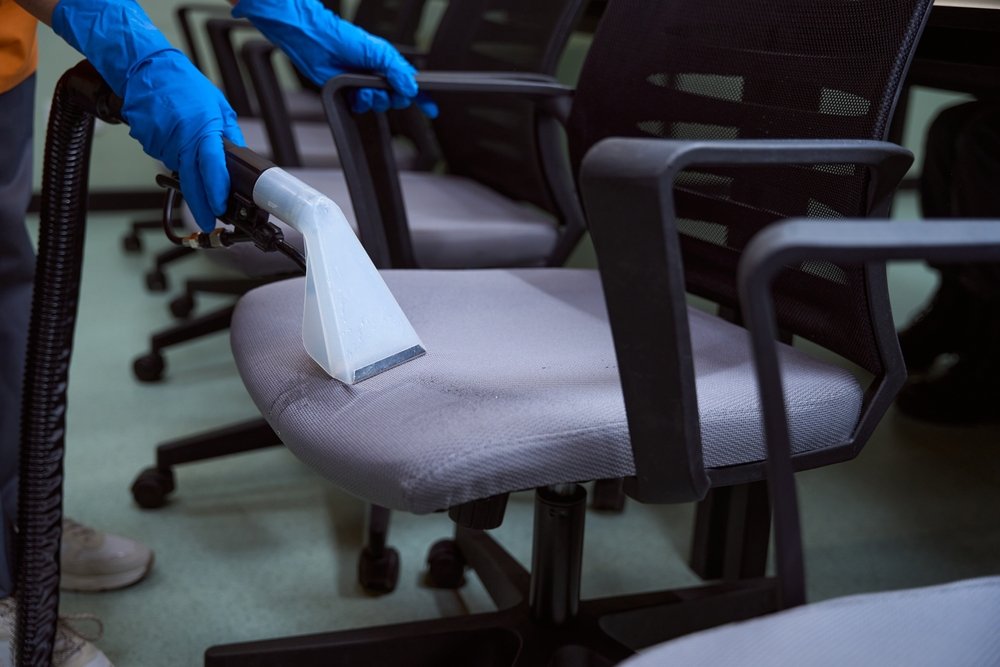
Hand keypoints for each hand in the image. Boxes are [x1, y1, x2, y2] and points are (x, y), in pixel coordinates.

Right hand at [123, 54, 245, 231]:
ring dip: (184, 166)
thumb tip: (239, 160)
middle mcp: (181, 137)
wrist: (147, 68)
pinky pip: (161, 155)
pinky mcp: (145, 139)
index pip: (213, 168)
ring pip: (176, 167)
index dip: (216, 191)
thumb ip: (229, 136)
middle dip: (200, 205)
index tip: (220, 208)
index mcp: (203, 129)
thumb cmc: (185, 85)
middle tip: (206, 219)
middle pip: (191, 181)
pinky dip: (169, 152)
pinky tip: (172, 134)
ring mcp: (160, 139)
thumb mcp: (219, 107)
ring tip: (185, 141)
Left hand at [232, 0, 436, 116]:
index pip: (411, 84)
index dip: (422, 98)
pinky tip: (354, 94)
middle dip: (392, 98)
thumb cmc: (345, 39)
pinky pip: (362, 108)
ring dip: (373, 100)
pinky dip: (360, 103)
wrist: (317, 43)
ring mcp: (364, 86)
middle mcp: (378, 77)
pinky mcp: (350, 94)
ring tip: (363, 89)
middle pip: (397, 99)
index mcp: (389, 65)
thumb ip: (398, 71)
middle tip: (385, 91)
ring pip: (380, 105)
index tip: (431, 110)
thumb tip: (411, 88)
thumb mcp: (379, 52)